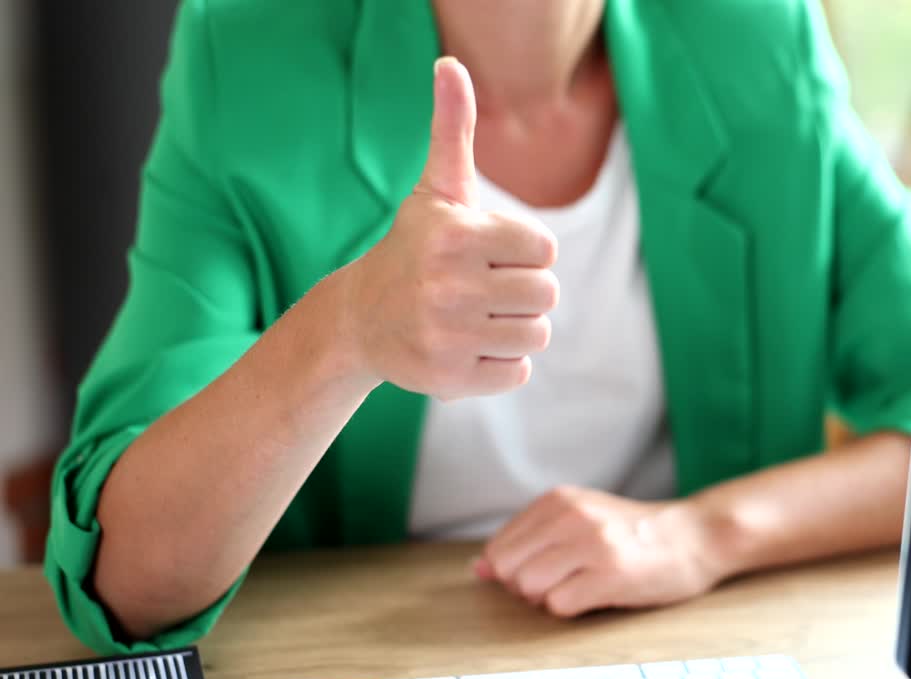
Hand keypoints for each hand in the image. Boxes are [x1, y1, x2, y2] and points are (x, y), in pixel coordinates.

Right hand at [338, 58, 558, 400]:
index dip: (524, 252)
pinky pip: (517, 373)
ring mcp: (447, 335)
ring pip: (536, 335)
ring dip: (515, 328)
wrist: (360, 319)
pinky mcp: (448, 379)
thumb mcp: (436, 189)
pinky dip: (501, 364)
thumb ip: (452, 129)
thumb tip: (450, 63)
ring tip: (479, 318)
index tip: (491, 254)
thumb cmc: (415, 247)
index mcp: (456, 237)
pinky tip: (468, 347)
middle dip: (523, 291)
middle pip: (546, 295)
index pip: (544, 250)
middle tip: (485, 290)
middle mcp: (449, 287)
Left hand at [475, 486, 726, 617]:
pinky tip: (596, 593)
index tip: (546, 569)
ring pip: (529, 588)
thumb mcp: (577, 519)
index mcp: (558, 500)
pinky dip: (571, 608)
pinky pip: (559, 605)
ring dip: (548, 599)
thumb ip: (528, 539)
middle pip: (508, 569)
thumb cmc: (630, 533)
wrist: (692, 537)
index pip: (500, 547)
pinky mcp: (610, 574)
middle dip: (525, 586)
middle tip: (561, 581)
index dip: (514, 569)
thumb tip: (478, 569)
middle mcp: (571, 516)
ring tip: (580, 586)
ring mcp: (592, 544)